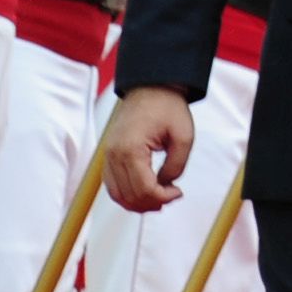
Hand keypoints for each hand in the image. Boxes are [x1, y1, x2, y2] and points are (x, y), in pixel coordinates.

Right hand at [99, 86, 195, 212]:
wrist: (150, 88)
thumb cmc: (168, 108)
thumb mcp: (184, 137)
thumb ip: (176, 166)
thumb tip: (166, 186)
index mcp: (131, 149)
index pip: (143, 189)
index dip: (162, 197)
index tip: (178, 192)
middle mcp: (114, 154)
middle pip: (129, 196)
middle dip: (152, 203)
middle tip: (171, 196)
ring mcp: (108, 156)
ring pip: (117, 195)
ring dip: (138, 203)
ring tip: (159, 198)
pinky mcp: (108, 156)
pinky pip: (112, 185)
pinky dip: (127, 195)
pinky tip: (145, 193)